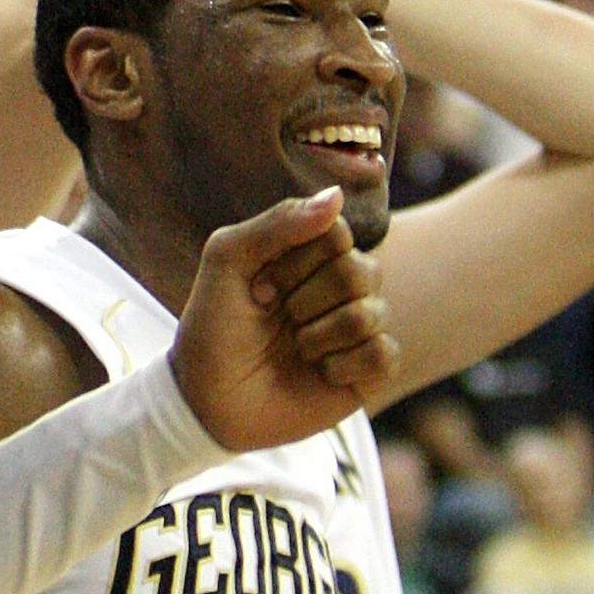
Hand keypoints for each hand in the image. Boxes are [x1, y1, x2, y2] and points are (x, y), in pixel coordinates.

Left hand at [172, 190, 399, 451]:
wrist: (207, 400)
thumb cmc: (212, 326)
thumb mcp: (228, 261)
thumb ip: (278, 223)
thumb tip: (337, 194)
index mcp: (309, 255)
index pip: (335, 231)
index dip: (296, 260)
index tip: (258, 286)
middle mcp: (339, 286)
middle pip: (360, 269)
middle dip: (306, 299)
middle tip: (274, 318)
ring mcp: (357, 328)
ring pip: (374, 312)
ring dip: (319, 335)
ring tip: (293, 348)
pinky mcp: (369, 371)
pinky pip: (385, 352)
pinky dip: (343, 365)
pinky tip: (318, 372)